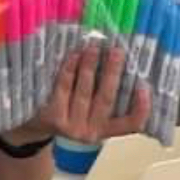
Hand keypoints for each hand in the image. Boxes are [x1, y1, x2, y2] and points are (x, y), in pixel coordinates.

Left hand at [6, 46, 151, 144]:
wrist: (35, 128)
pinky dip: (69, 70)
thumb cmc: (69, 113)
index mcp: (105, 130)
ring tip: (94, 47)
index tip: (144, 86)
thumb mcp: (89, 112)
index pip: (131, 124)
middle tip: (117, 52)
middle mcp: (91, 132)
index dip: (141, 107)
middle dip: (112, 73)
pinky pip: (64, 88)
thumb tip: (119, 62)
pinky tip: (74, 55)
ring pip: (84, 92)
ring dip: (90, 67)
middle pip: (106, 100)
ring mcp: (71, 126)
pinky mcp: (53, 117)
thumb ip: (104, 96)